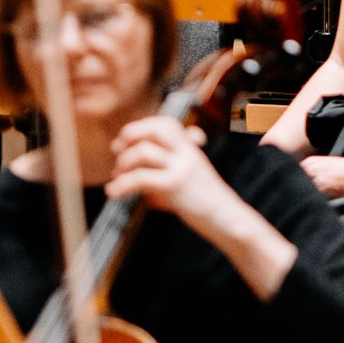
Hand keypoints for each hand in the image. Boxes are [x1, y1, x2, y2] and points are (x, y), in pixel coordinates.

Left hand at [108, 115, 244, 234]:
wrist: (228, 219)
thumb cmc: (208, 203)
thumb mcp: (192, 176)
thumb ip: (172, 166)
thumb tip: (142, 166)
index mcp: (191, 149)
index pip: (166, 123)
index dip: (142, 127)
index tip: (126, 142)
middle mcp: (187, 154)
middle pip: (155, 128)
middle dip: (130, 135)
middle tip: (117, 151)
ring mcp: (182, 168)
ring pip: (144, 151)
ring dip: (122, 164)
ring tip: (117, 178)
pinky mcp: (175, 186)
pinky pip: (140, 178)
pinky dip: (121, 185)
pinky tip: (114, 193)